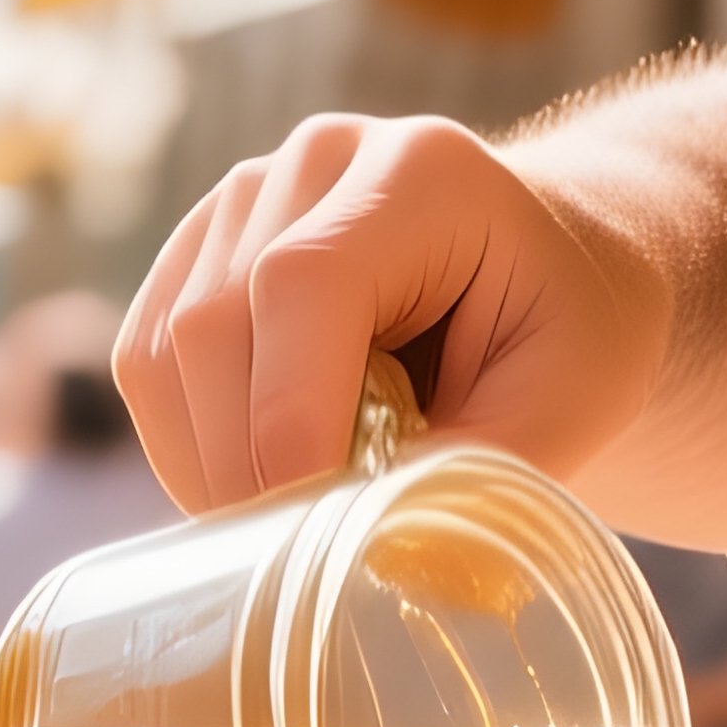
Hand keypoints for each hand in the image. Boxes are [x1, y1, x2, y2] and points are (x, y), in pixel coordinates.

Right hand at [114, 112, 667, 511]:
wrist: (562, 277)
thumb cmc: (575, 334)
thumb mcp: (572, 400)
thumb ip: (481, 464)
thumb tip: (371, 539)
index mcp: (422, 173)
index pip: (304, 284)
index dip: (290, 413)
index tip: (314, 526)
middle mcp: (316, 163)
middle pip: (215, 323)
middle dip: (251, 464)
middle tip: (307, 563)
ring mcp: (243, 202)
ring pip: (164, 353)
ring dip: (215, 467)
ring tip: (295, 534)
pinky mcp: (201, 257)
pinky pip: (151, 368)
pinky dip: (195, 451)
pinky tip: (266, 495)